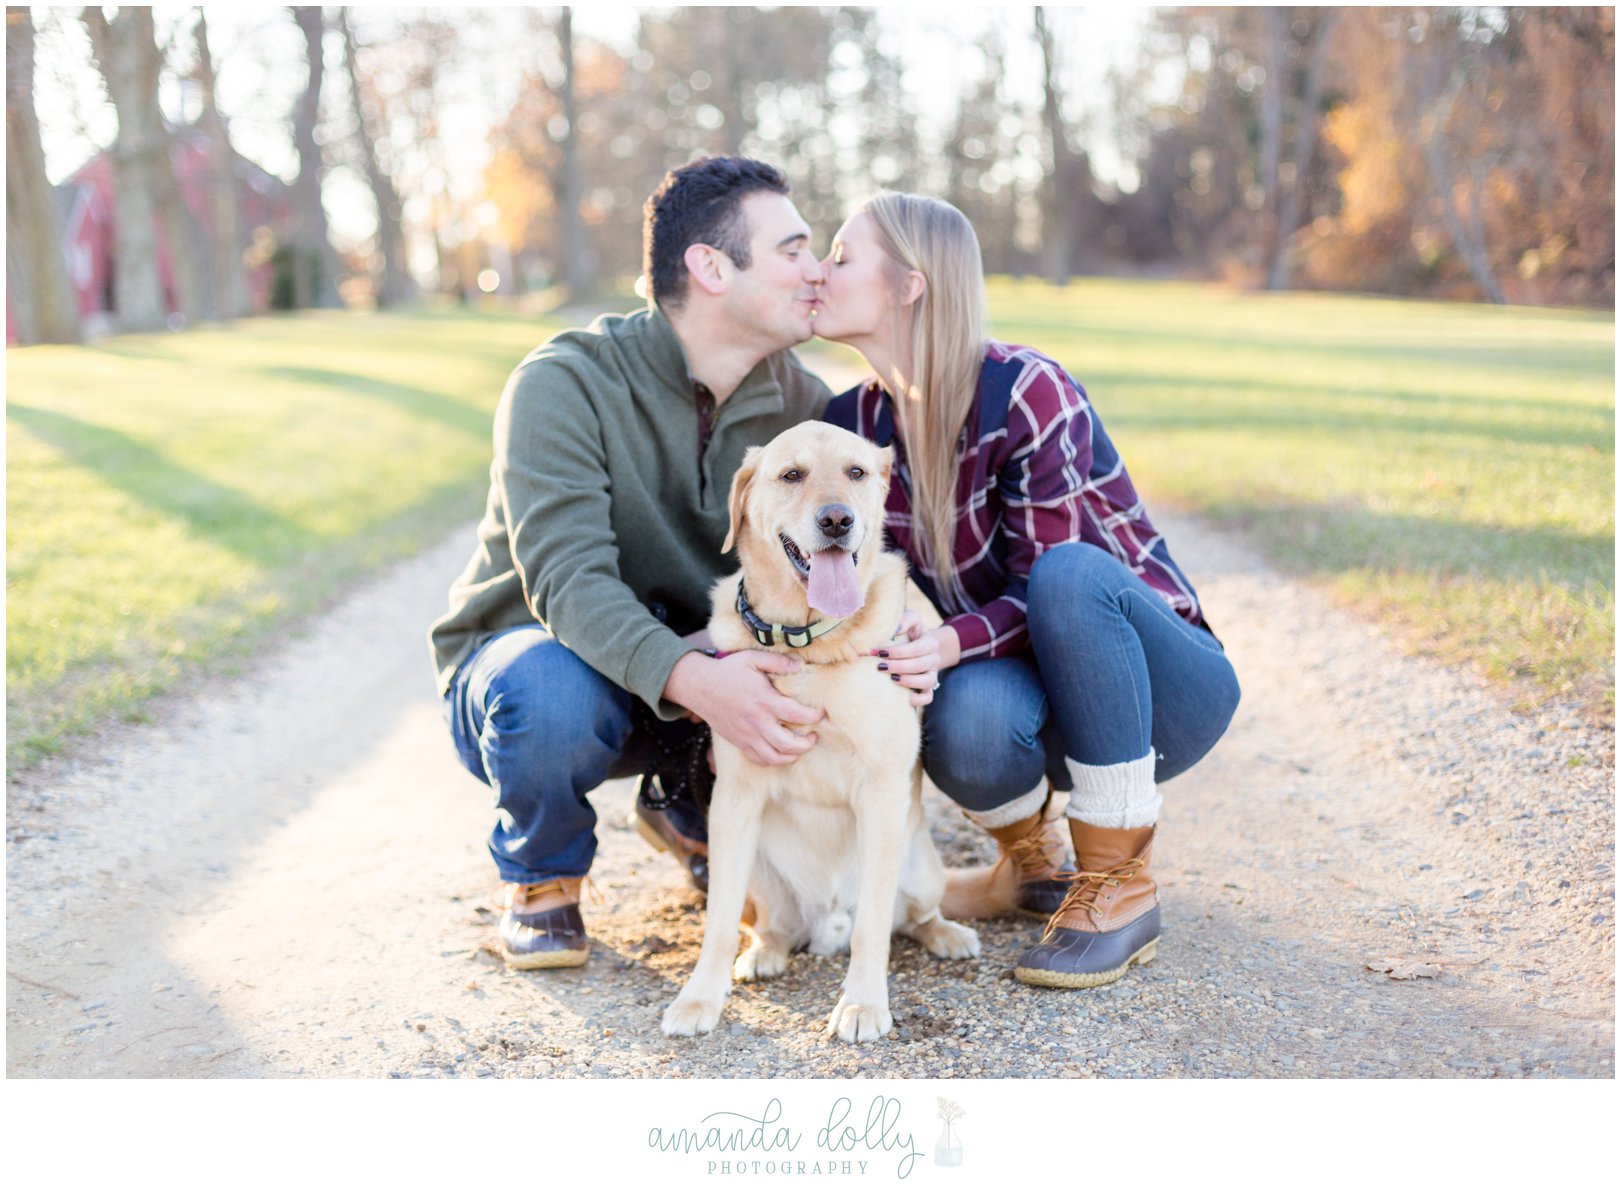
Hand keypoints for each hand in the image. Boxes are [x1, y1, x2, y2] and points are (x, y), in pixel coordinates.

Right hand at [664, 650, 823, 766]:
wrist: (698, 686)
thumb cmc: (727, 670)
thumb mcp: (752, 658)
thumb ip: (778, 662)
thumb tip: (800, 666)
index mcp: (764, 700)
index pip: (797, 715)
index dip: (814, 716)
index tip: (820, 712)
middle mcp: (757, 721)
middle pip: (788, 744)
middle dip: (806, 744)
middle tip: (813, 736)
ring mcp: (746, 735)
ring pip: (774, 757)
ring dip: (791, 756)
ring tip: (799, 747)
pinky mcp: (738, 742)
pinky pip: (758, 759)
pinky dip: (772, 759)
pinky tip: (779, 751)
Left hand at [873, 613, 959, 707]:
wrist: (920, 644)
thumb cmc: (910, 631)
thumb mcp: (910, 619)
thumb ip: (905, 619)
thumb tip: (896, 630)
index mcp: (930, 642)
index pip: (916, 649)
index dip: (898, 652)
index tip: (879, 652)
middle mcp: (934, 659)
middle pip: (920, 665)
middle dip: (898, 666)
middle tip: (879, 666)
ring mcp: (932, 674)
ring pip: (927, 681)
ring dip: (908, 681)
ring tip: (891, 678)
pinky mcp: (928, 687)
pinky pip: (928, 697)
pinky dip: (919, 700)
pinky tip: (905, 698)